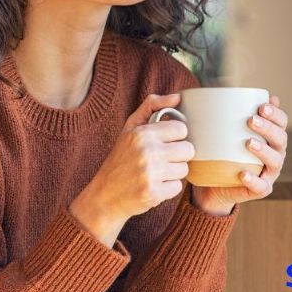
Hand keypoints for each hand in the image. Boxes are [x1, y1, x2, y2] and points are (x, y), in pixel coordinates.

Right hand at [69, 94, 193, 246]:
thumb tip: (177, 97)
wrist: (104, 195)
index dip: (175, 137)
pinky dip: (167, 188)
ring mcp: (150, 173)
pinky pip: (177, 187)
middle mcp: (147, 151)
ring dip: (173, 173)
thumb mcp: (130, 128)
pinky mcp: (154, 193)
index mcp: (142, 133)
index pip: (181, 129)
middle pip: (188, 150)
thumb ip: (152, 106)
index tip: (163, 143)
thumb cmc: (120, 159)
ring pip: (184, 169)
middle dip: (177, 156)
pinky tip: (153, 186)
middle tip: (161, 160)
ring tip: (155, 173)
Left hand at [191, 95, 289, 214]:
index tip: (261, 106)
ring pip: (275, 161)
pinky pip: (260, 186)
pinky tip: (243, 173)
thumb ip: (227, 113)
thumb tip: (224, 87)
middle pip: (280, 139)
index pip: (281, 123)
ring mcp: (269, 173)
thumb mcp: (222, 131)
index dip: (276, 114)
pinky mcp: (260, 189)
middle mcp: (275, 154)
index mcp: (270, 138)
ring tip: (248, 143)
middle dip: (268, 128)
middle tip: (251, 120)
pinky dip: (253, 180)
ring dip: (264, 151)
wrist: (213, 185)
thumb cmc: (221, 152)